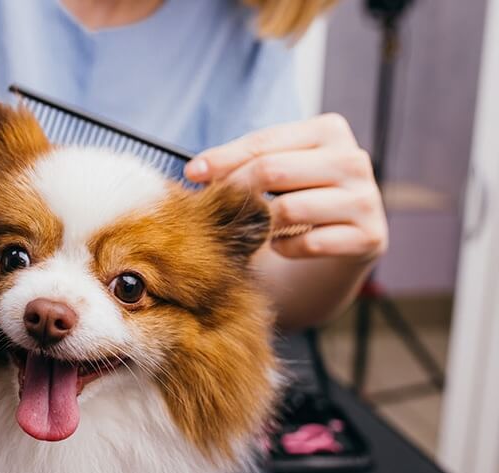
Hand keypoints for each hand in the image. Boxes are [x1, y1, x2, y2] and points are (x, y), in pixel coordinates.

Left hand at [184, 113, 387, 262]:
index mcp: (328, 131)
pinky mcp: (369, 236)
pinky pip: (309, 243)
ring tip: (254, 229)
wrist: (330, 253)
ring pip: (290, 209)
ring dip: (261, 225)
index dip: (224, 158)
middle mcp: (353, 159)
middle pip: (274, 171)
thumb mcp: (269, 176)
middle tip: (214, 209)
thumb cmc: (292, 202)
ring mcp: (367, 198)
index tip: (192, 173)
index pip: (265, 142)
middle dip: (236, 192)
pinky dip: (284, 248)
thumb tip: (196, 171)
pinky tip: (280, 247)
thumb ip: (239, 166)